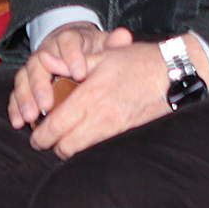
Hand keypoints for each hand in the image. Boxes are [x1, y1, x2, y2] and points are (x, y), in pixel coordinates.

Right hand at [9, 21, 110, 127]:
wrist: (73, 47)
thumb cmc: (91, 50)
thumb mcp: (103, 44)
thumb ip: (112, 43)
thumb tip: (123, 36)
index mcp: (67, 39)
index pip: (67, 42)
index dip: (71, 57)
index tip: (80, 73)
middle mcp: (46, 50)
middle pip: (38, 62)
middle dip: (41, 84)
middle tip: (47, 104)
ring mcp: (34, 66)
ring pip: (23, 78)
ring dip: (25, 98)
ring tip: (31, 117)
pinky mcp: (26, 81)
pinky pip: (16, 92)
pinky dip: (15, 106)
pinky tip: (18, 122)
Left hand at [29, 29, 173, 156]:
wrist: (173, 74)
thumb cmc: (137, 61)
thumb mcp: (101, 56)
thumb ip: (68, 62)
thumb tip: (44, 59)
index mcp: (89, 95)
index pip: (57, 125)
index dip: (41, 136)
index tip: (35, 137)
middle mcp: (100, 116)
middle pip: (65, 145)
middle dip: (51, 147)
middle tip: (45, 142)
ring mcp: (114, 128)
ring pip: (82, 151)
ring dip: (68, 149)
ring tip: (62, 142)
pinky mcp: (126, 134)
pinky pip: (99, 148)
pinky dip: (87, 148)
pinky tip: (84, 139)